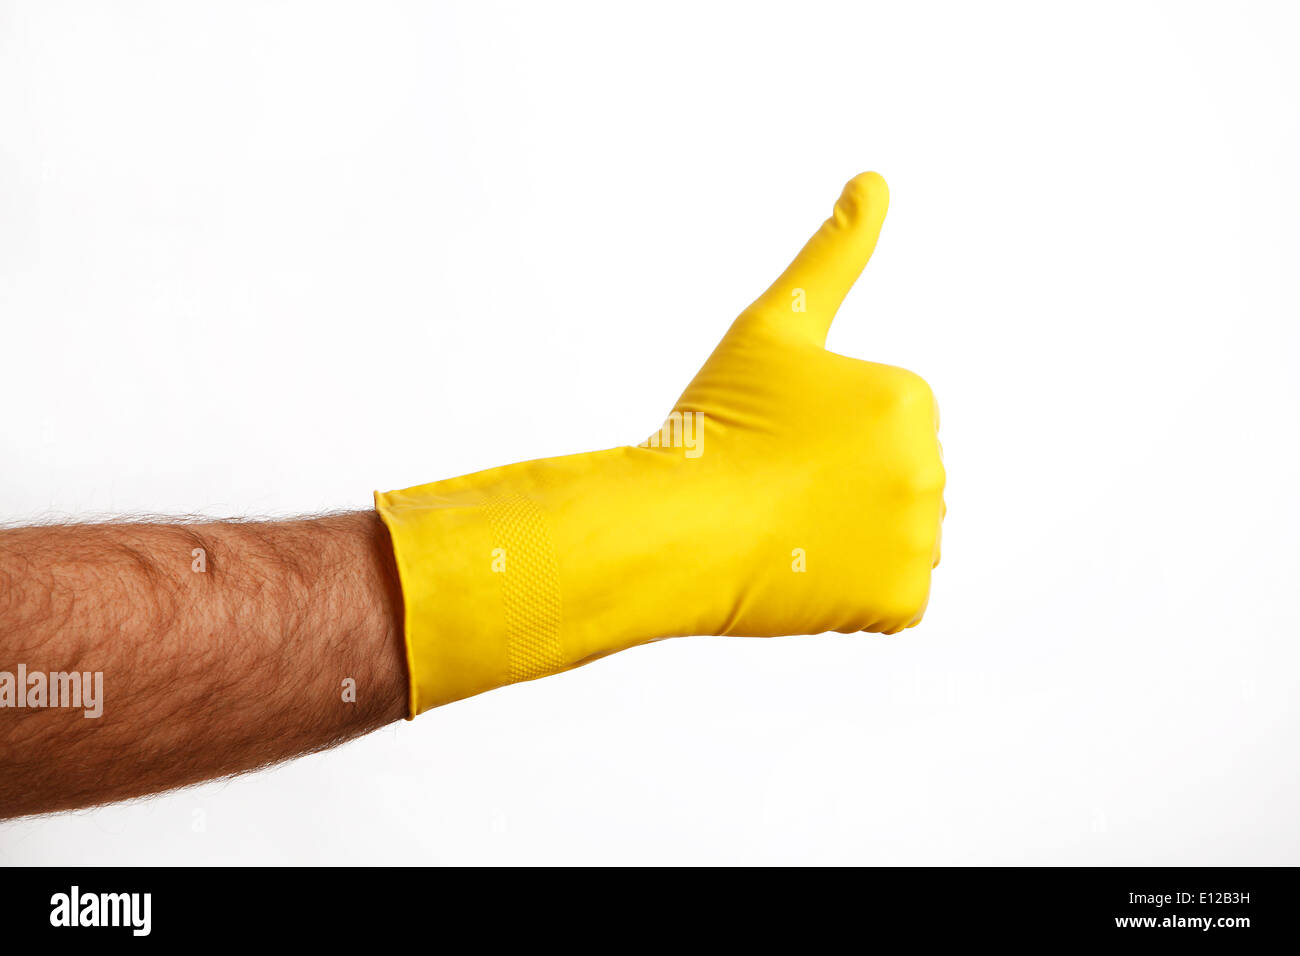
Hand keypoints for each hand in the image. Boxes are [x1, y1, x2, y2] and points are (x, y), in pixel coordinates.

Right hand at [377, 172, 945, 713]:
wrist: (671, 526)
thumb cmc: (714, 419)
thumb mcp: (774, 324)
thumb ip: (834, 252)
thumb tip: (873, 179)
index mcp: (911, 398)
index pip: (881, 427)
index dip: (820, 438)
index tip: (774, 443)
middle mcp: (933, 467)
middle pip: (890, 483)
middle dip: (839, 488)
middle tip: (771, 489)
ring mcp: (920, 540)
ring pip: (892, 539)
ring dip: (846, 541)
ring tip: (781, 531)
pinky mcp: (901, 602)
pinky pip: (889, 599)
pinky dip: (851, 595)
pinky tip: (800, 573)